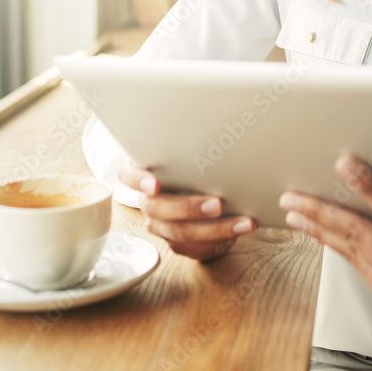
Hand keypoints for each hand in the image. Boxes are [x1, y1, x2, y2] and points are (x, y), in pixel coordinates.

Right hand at [118, 161, 255, 261]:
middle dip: (189, 208)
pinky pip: (196, 247)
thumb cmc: (198, 167)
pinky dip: (223, 238)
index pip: (128, 175)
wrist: (209, 194)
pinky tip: (242, 227)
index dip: (138, 180)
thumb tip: (222, 123)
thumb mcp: (193, 155)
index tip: (155, 185)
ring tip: (243, 221)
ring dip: (216, 228)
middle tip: (218, 204)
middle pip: (158, 208)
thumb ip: (195, 149)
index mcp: (145, 175)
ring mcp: (162, 226)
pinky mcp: (179, 244)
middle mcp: (150, 202)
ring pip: (181, 232)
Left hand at [278, 155, 371, 356]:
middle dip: (319, 213)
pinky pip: (362, 271)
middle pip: (356, 236)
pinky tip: (325, 236)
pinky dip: (342, 250)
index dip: (367, 186)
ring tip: (294, 213)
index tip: (343, 164)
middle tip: (291, 195)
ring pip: (352, 254)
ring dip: (320, 231)